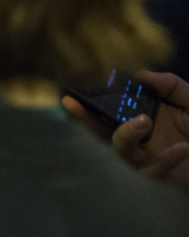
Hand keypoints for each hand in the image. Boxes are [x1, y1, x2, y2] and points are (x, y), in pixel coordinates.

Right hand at [63, 70, 188, 186]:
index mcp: (139, 117)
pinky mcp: (159, 178)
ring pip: (120, 152)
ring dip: (126, 134)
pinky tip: (182, 148)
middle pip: (101, 131)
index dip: (89, 103)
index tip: (74, 93)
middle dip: (84, 119)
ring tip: (145, 121)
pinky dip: (164, 160)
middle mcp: (137, 139)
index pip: (108, 110)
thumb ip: (170, 86)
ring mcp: (145, 159)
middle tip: (72, 104)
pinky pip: (152, 172)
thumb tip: (141, 74)